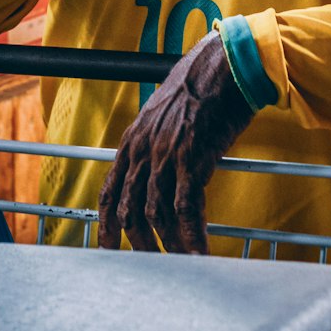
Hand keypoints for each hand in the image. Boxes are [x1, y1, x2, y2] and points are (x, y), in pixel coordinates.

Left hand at [98, 34, 252, 253]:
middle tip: (151, 265)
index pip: (110, 191)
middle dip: (138, 243)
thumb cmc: (201, 88)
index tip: (107, 246)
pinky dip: (191, 235)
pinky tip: (199, 251)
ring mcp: (166, 155)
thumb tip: (159, 169)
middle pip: (129, 210)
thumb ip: (156, 142)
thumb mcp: (166, 115)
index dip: (106, 224)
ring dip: (167, 245)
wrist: (223, 65)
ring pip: (155, 215)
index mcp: (133, 141)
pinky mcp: (192, 158)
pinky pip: (186, 208)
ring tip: (180, 264)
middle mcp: (143, 150)